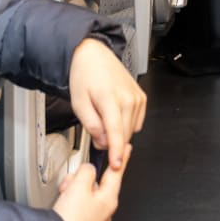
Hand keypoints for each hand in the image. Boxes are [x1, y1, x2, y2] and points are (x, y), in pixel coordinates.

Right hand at [52, 160, 123, 220]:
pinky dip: (69, 204)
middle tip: (70, 183)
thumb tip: (88, 172)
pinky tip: (61, 209)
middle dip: (81, 180)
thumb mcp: (79, 186)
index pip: (116, 173)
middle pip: (96, 184)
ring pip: (84, 196)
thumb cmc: (70, 220)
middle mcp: (105, 211)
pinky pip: (78, 208)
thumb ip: (86, 172)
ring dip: (72, 192)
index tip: (127, 149)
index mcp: (109, 199)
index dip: (121, 158)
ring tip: (63, 198)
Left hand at [68, 39, 146, 170]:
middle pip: (124, 135)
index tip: (115, 164)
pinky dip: (126, 125)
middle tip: (96, 132)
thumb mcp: (78, 102)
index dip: (115, 152)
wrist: (94, 55)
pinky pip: (136, 122)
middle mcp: (128, 99)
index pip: (116, 132)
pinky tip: (115, 115)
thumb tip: (102, 141)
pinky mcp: (141, 98)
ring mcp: (137, 98)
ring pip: (130, 130)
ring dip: (118, 133)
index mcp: (109, 99)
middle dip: (110, 141)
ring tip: (104, 117)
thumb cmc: (85, 75)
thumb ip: (91, 125)